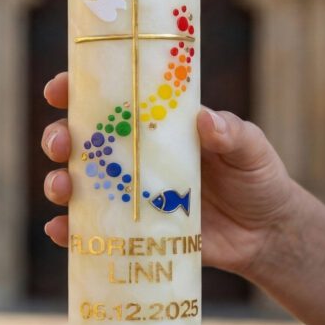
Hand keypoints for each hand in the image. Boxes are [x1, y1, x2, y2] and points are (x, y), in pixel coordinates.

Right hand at [41, 72, 300, 277]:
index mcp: (157, 127)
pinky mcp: (133, 232)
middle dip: (58, 137)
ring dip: (58, 183)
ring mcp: (130, 195)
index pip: (110, 101)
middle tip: (60, 145)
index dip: (76, 91)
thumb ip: (232, 133)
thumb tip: (206, 121)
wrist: (266, 234)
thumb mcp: (250, 148)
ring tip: (62, 188)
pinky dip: (70, 231)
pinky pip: (93, 231)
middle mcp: (135, 158)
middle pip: (81, 142)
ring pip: (78, 185)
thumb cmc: (257, 177)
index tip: (58, 90)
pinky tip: (61, 231)